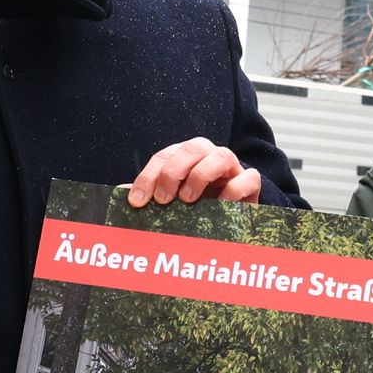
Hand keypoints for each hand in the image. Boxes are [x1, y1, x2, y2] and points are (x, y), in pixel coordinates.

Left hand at [125, 139, 260, 206]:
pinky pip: (248, 178)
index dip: (147, 177)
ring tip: (188, 200)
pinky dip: (233, 191)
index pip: (163, 157)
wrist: (229, 223)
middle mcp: (208, 156)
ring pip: (221, 155)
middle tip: (162, 199)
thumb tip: (121, 194)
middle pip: (191, 148)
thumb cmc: (195, 211)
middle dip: (172, 172)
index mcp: (185, 158)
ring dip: (200, 175)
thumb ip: (149, 196)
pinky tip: (220, 207)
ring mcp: (232, 168)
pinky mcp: (251, 184)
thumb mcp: (170, 204)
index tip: (136, 201)